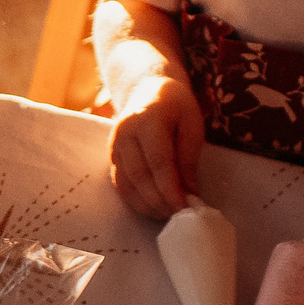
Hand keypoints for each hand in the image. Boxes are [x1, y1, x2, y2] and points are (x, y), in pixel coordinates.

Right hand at [105, 69, 202, 218]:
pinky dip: (135, 200)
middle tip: (179, 215)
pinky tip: (152, 207)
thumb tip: (189, 192)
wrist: (146, 89)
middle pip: (140, 175)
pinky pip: (120, 183)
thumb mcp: (192, 123)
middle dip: (160, 200)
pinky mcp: (111, 156)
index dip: (170, 188)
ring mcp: (114, 144)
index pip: (158, 161)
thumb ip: (189, 157)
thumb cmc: (175, 106)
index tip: (185, 207)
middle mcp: (125, 132)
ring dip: (146, 205)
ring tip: (167, 214)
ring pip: (126, 183)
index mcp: (148, 119)